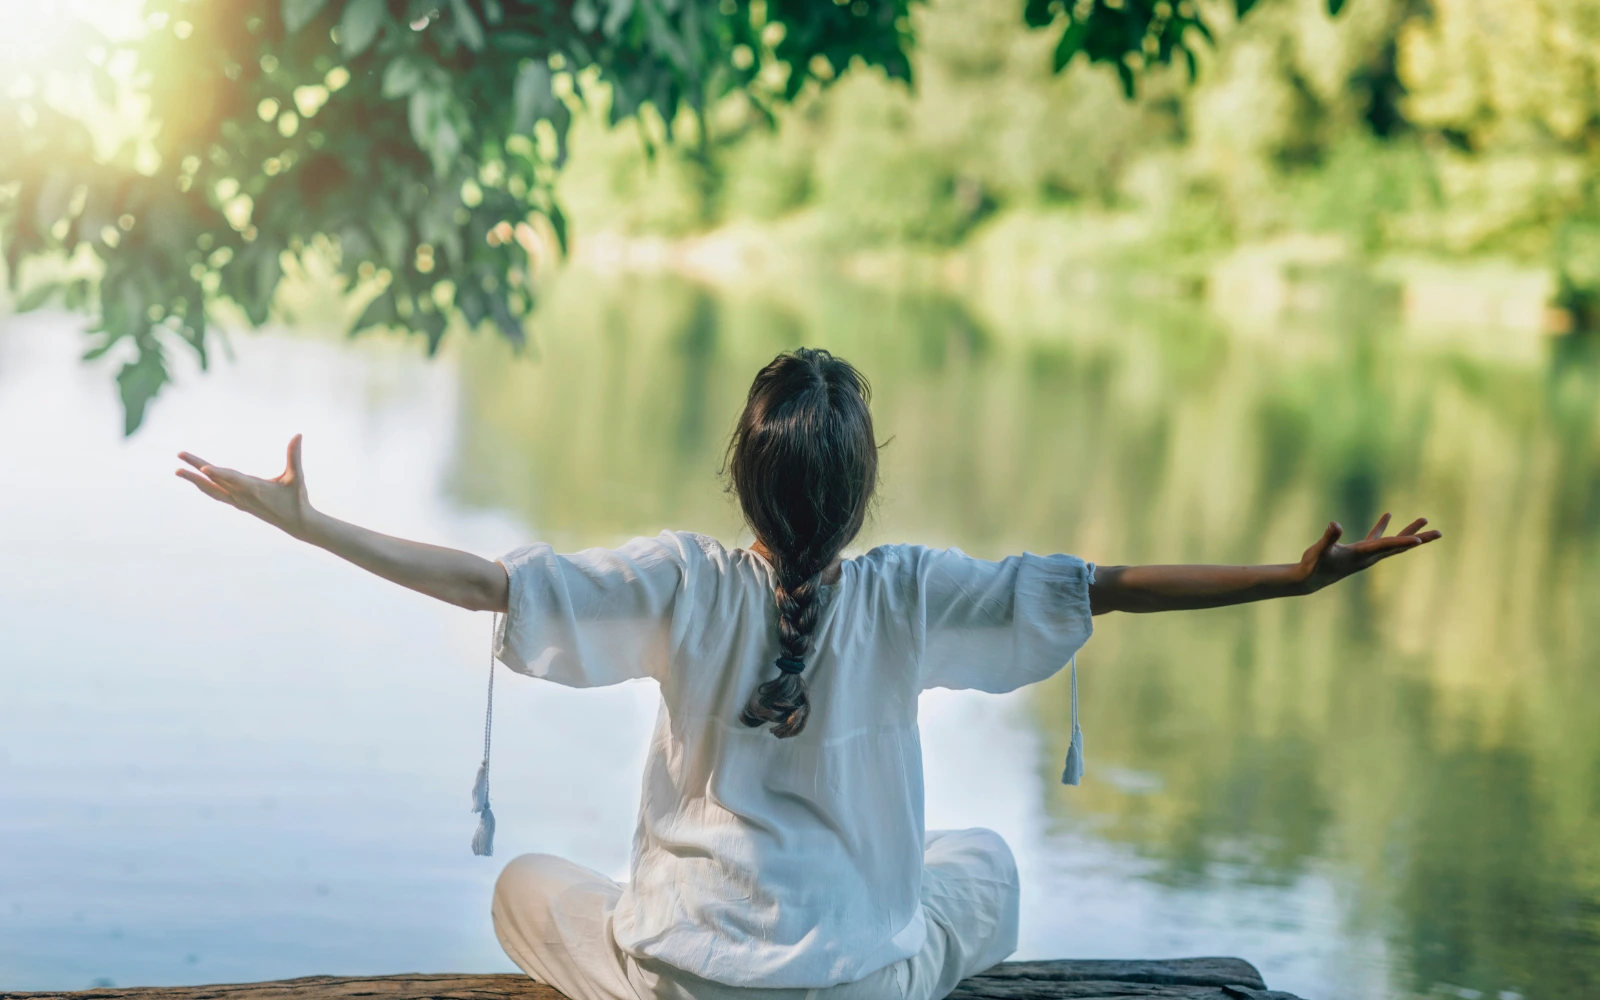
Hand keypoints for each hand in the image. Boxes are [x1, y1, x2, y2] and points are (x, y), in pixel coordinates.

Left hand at [176, 434, 316, 539]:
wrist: (295, 524)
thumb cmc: (297, 500)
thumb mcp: (296, 477)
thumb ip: (294, 455)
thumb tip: (299, 434)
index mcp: (255, 489)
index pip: (233, 479)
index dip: (218, 473)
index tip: (203, 468)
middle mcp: (242, 496)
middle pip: (214, 481)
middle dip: (196, 469)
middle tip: (179, 456)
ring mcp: (238, 501)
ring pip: (211, 490)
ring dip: (194, 480)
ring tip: (178, 471)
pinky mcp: (239, 504)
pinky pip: (216, 494)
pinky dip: (205, 487)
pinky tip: (198, 481)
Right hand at [1295, 513, 1441, 592]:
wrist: (1309, 580)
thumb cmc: (1313, 565)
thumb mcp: (1319, 551)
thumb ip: (1328, 538)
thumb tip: (1334, 524)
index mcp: (1362, 554)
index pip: (1386, 547)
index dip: (1402, 543)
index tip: (1420, 541)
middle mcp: (1369, 556)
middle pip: (1399, 546)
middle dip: (1419, 538)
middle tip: (1439, 533)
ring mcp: (1366, 554)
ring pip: (1393, 542)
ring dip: (1408, 532)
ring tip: (1423, 519)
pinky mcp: (1359, 551)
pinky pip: (1377, 538)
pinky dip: (1383, 527)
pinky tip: (1388, 515)